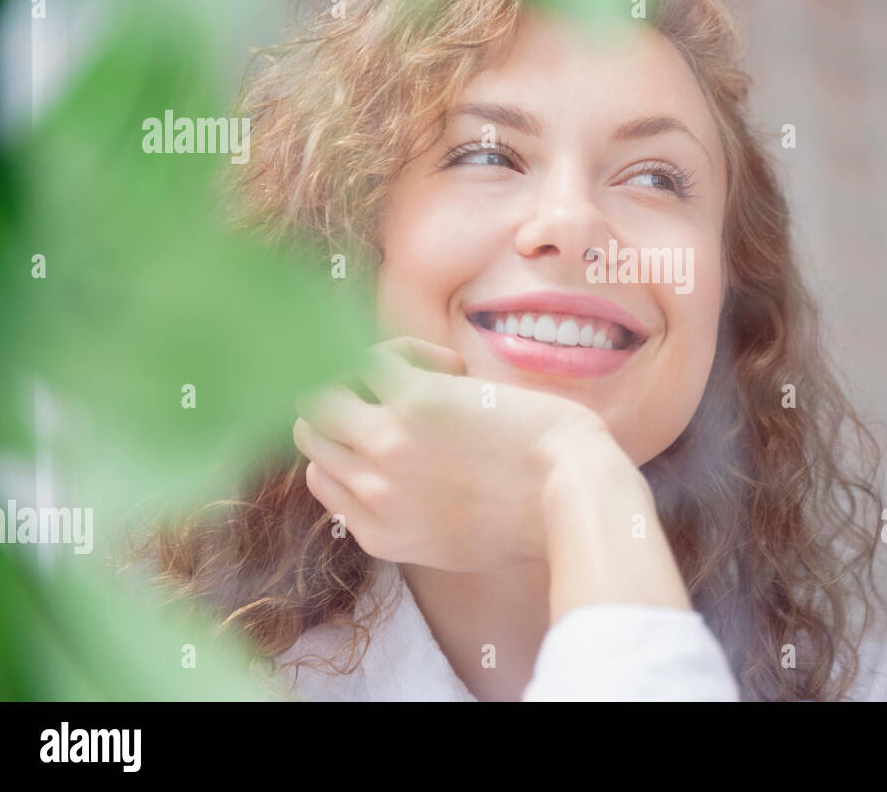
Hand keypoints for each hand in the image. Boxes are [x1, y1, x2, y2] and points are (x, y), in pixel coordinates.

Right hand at [292, 336, 606, 570]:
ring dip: (363, 372)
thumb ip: (414, 514)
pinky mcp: (412, 400)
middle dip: (351, 401)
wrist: (574, 494)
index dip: (355, 441)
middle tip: (408, 396)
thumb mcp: (460, 538)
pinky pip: (370, 356)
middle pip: (312, 429)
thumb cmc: (537, 510)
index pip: (322, 473)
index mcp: (380, 532)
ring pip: (319, 390)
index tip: (408, 431)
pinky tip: (454, 366)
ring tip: (425, 378)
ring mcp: (385, 447)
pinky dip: (405, 350)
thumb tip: (394, 470)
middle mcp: (372, 492)